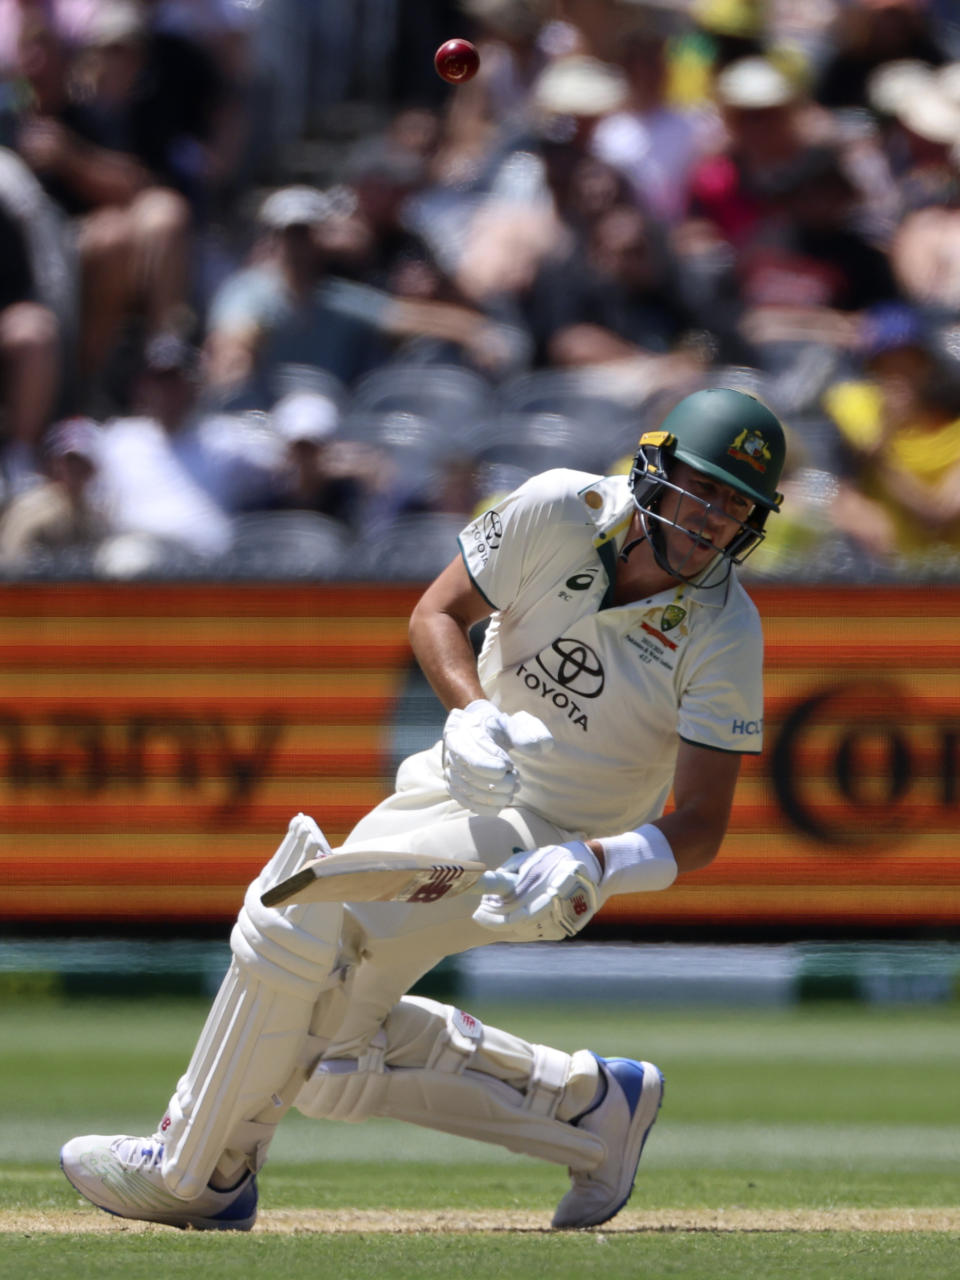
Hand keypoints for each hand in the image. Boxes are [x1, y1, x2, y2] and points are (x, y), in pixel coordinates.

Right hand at [442, 699, 552, 813]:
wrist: (480, 732)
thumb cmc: (496, 727)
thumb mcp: (509, 722)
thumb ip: (524, 731)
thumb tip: (538, 747)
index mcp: (459, 734)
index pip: (471, 757)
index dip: (491, 766)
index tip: (509, 765)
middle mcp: (450, 754)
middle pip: (470, 776)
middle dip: (497, 782)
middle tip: (515, 779)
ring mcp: (451, 772)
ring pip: (468, 791)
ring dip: (494, 795)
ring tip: (512, 790)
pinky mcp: (455, 787)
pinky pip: (466, 802)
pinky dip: (485, 807)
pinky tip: (501, 804)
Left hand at [472, 841, 601, 940]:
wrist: (595, 870)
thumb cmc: (559, 859)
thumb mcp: (535, 857)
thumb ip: (512, 869)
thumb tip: (492, 882)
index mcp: (546, 883)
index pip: (513, 905)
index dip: (493, 911)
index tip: (479, 908)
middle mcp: (554, 903)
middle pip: (516, 922)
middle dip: (494, 920)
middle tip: (480, 914)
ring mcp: (561, 919)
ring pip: (524, 929)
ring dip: (505, 924)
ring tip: (493, 914)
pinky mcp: (564, 928)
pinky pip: (535, 932)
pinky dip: (520, 927)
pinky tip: (511, 919)